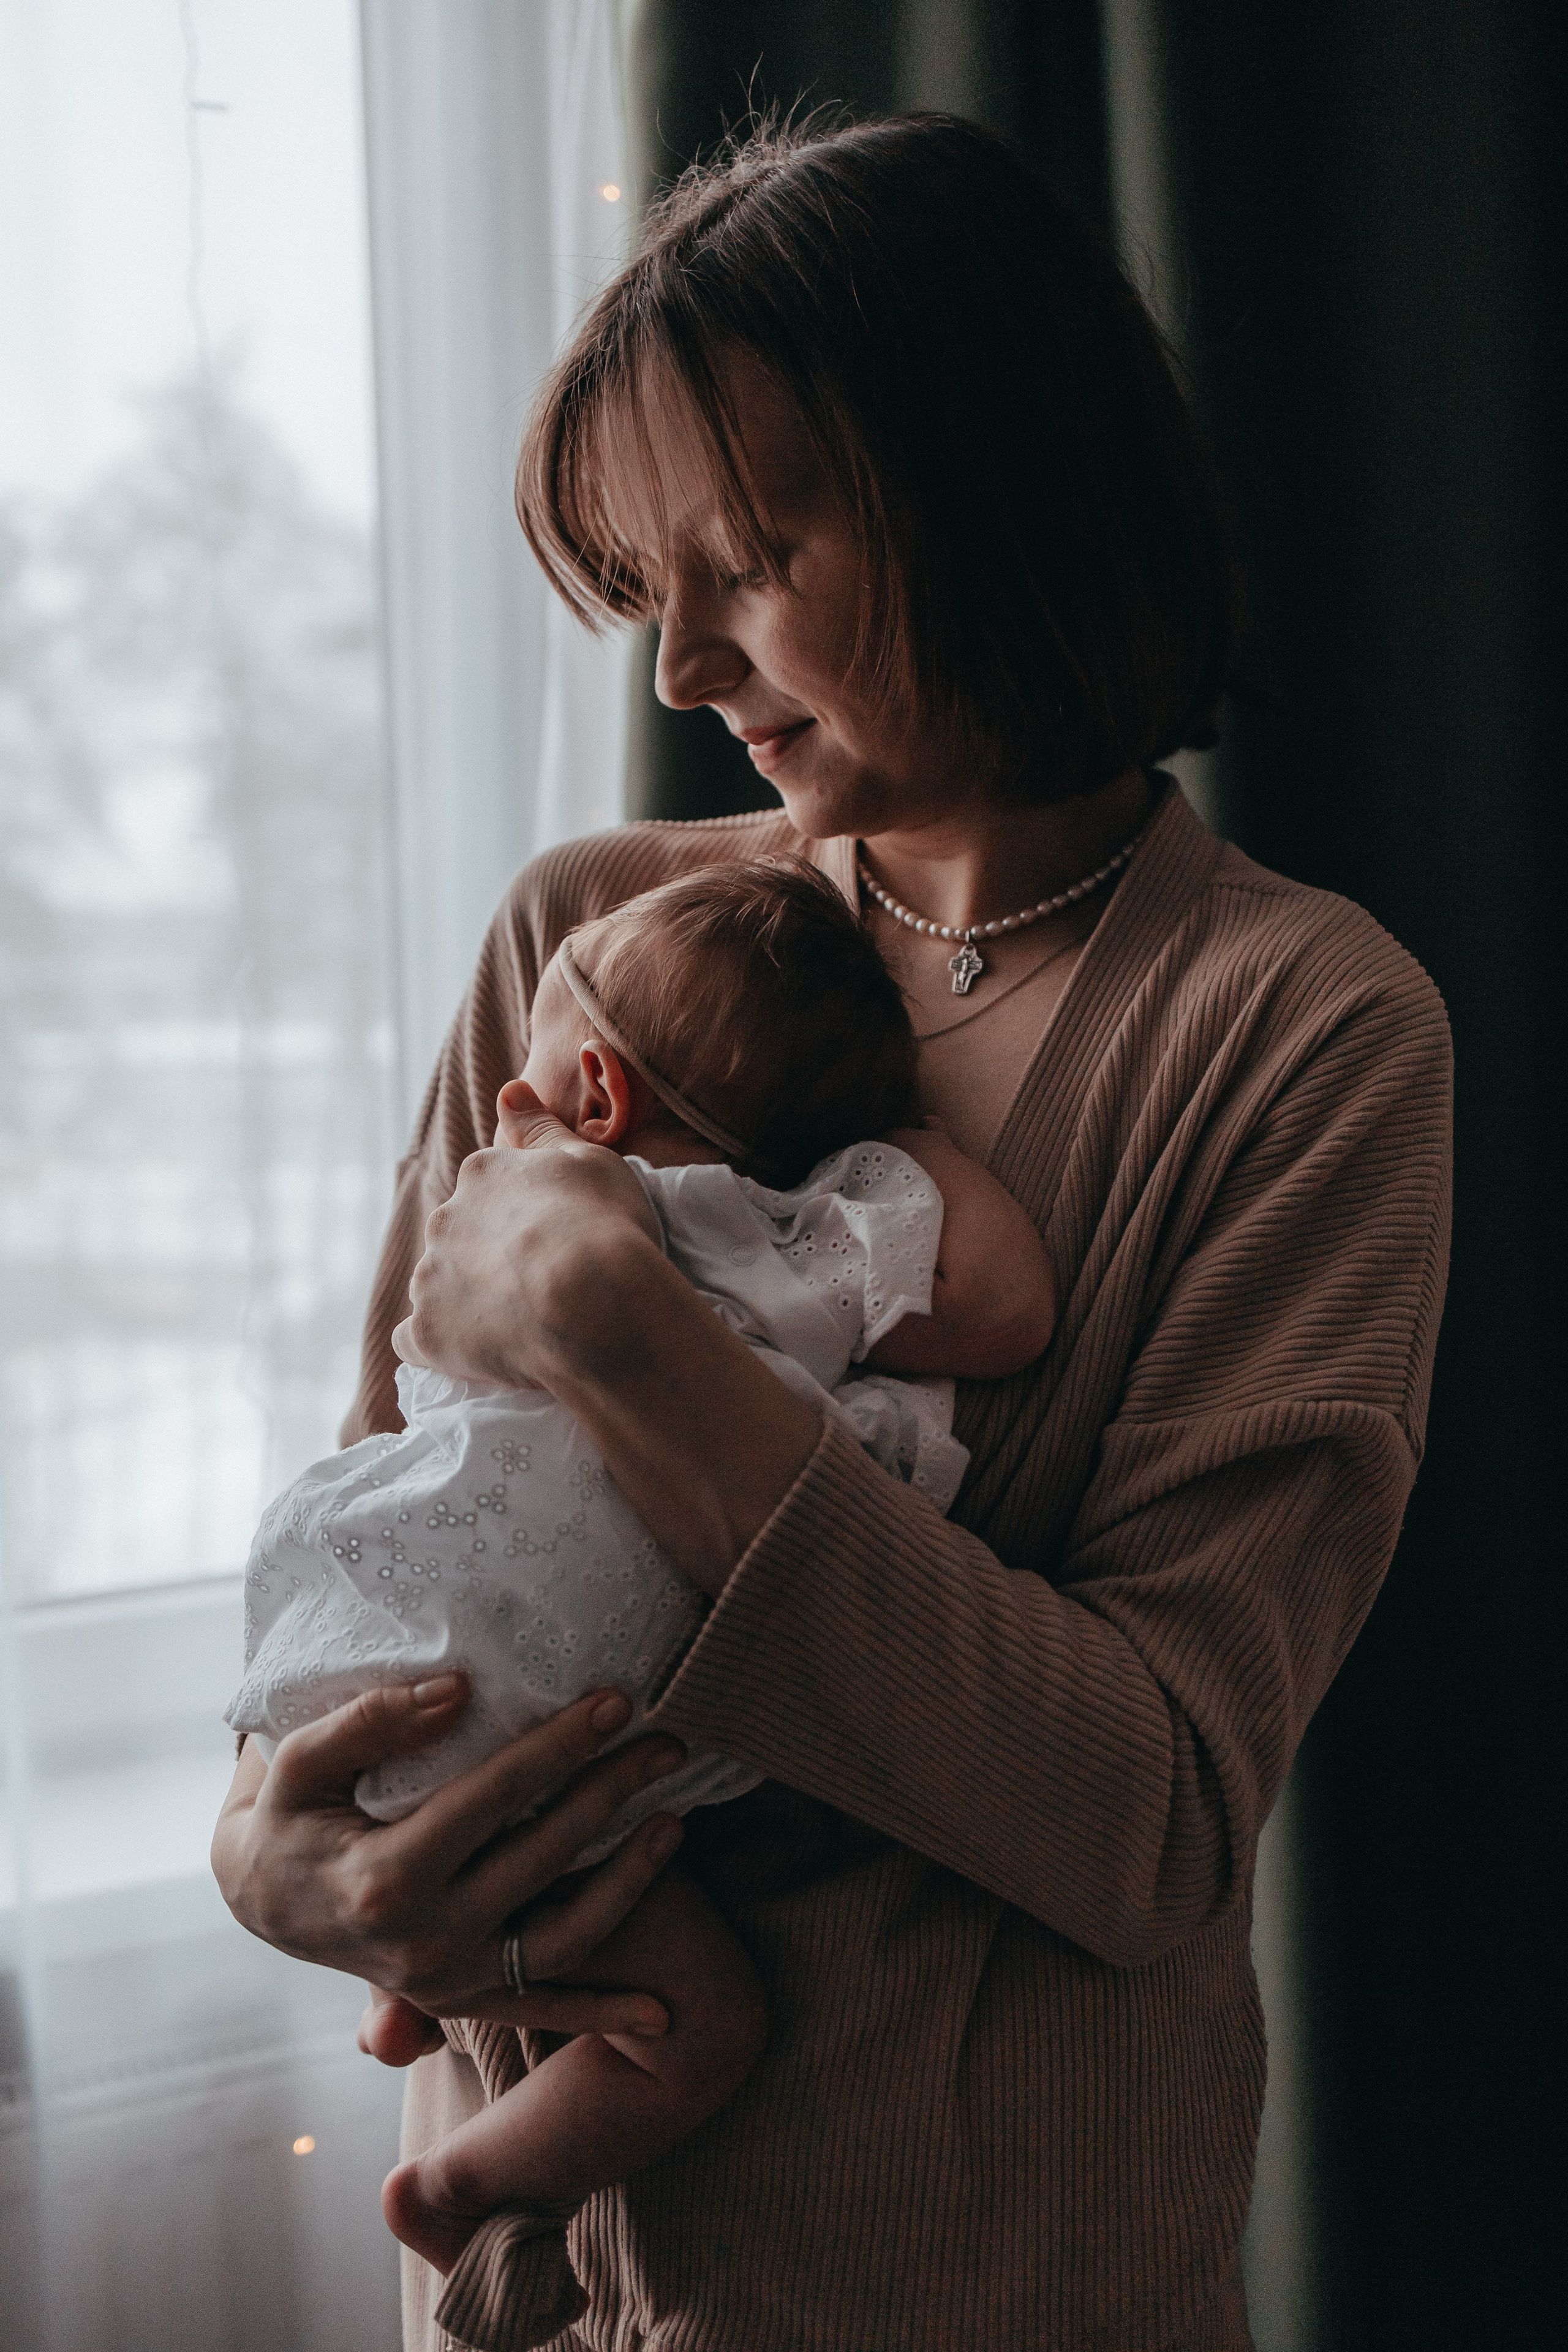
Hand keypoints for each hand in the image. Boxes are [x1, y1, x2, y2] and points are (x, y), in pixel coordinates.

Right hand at [212, 1676, 687, 2037]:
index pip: (496, 1797)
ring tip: (675, 1823)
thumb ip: (370, 1722)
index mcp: (385, 1878)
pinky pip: (542, 2009)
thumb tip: (459, 1688)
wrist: (261, 1900)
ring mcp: (448, 1980)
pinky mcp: (461, 2001)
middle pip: (543, 1857)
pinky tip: (662, 2013)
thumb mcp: (296, 1762)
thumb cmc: (286, 1815)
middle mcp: (424, 1940)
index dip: (559, 1745)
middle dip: (612, 1793)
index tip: (614, 1701)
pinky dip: (602, 2015)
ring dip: (629, 1884)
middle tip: (667, 1743)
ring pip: (562, 1938)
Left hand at [391, 1083, 662, 1384]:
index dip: (523, 1218)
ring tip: (517, 1324)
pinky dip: (439, 1344)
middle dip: (487, 1255)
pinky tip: (470, 1352)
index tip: (553, 1239)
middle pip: (460, 1236)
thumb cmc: (604, 1224)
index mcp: (481, 1174)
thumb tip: (507, 1090)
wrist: (594, 1305)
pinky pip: (416, 1341)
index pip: (489, 1190)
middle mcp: (444, 1219)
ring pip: (438, 1285)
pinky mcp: (427, 1334)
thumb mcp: (587, 1159)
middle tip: (538, 1283)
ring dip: (465, 1299)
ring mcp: (430, 1278)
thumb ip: (541, 1126)